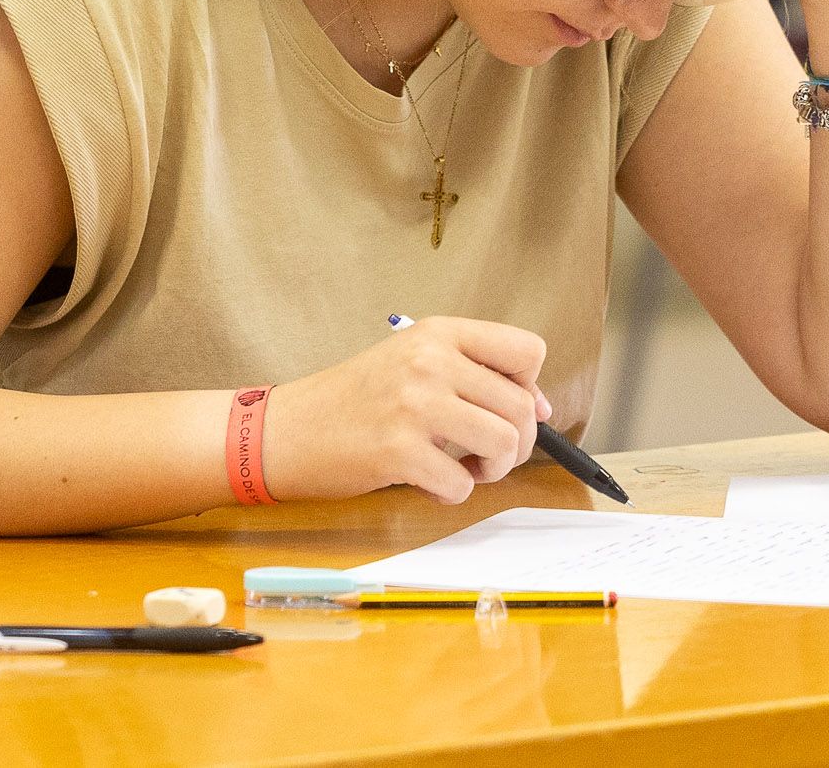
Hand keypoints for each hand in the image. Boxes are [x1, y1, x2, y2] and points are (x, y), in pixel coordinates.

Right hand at [264, 316, 547, 503]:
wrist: (287, 430)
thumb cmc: (354, 401)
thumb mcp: (412, 364)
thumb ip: (471, 375)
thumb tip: (541, 410)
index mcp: (437, 333)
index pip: (527, 349)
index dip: (531, 388)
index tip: (511, 412)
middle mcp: (430, 360)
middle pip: (521, 407)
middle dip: (516, 444)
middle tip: (486, 458)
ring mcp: (414, 404)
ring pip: (503, 443)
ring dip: (492, 470)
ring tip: (462, 471)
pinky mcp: (398, 450)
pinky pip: (461, 485)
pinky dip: (451, 494)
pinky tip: (424, 483)